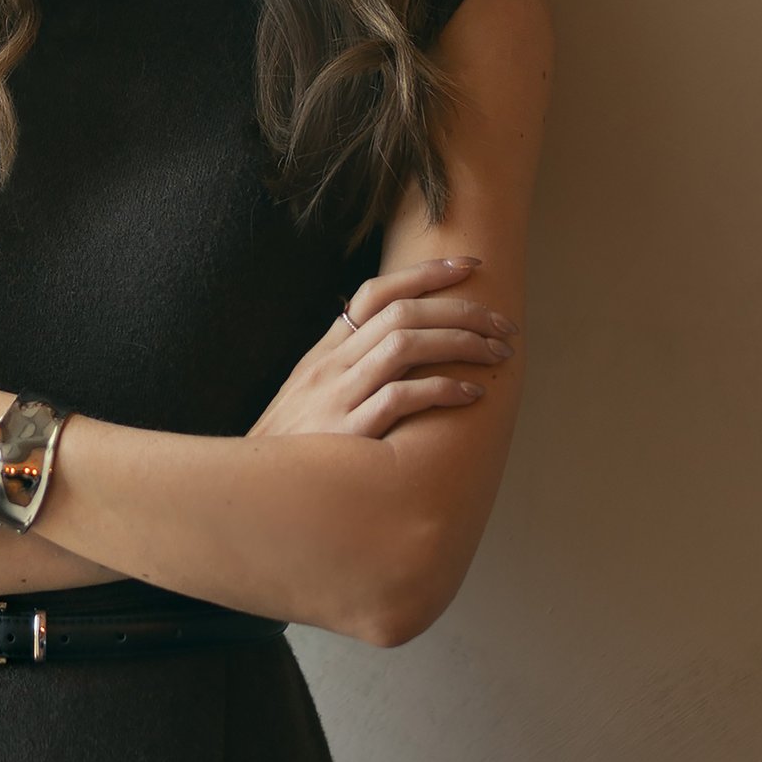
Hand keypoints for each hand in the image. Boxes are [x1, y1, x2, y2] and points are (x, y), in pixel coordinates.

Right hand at [250, 257, 517, 441]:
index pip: (377, 293)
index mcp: (326, 352)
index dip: (426, 274)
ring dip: (460, 344)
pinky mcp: (350, 433)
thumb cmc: (294, 449)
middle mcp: (332, 366)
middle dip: (462, 311)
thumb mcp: (310, 397)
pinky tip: (471, 395)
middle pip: (403, 313)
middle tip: (504, 324)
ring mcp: (338, 397)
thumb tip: (392, 347)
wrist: (258, 496)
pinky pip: (401, 398)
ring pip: (405, 345)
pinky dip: (442, 390)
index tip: (470, 266)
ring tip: (496, 354)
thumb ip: (346, 369)